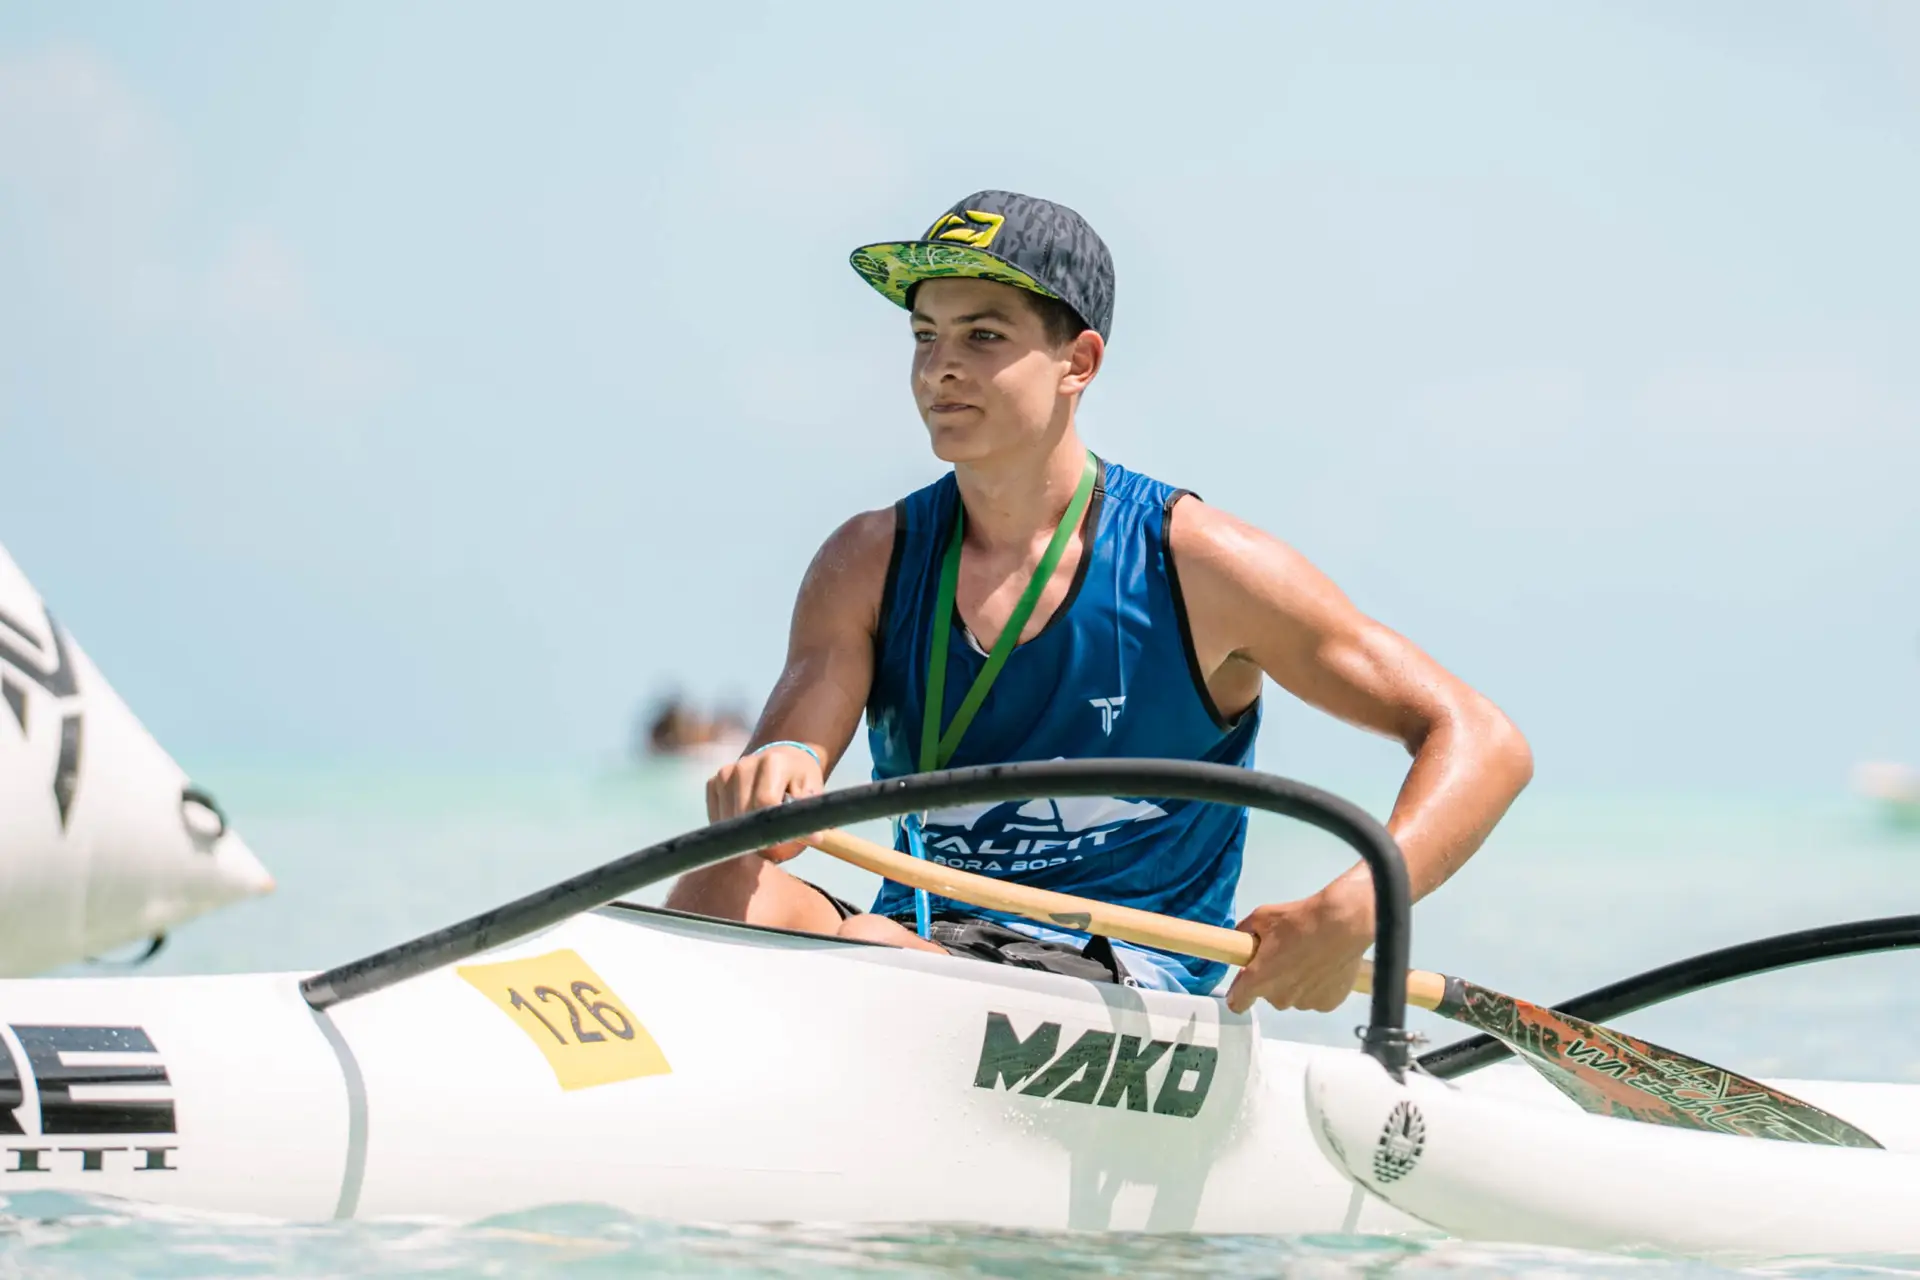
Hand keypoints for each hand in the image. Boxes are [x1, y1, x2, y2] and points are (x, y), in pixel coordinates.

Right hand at [705, 744, 824, 861]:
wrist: (783, 760)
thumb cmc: (800, 781)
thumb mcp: (814, 794)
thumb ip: (809, 815)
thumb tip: (814, 838)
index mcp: (773, 762)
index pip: (765, 803)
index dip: (774, 828)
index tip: (783, 843)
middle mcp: (744, 765)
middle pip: (743, 815)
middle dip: (757, 837)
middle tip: (774, 846)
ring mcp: (726, 774)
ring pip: (728, 820)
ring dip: (743, 835)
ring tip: (763, 831)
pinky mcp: (713, 783)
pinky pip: (716, 817)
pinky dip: (731, 828)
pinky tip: (747, 823)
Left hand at [1225, 888, 1372, 1014]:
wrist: (1342, 924)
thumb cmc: (1298, 920)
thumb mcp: (1262, 917)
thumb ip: (1244, 932)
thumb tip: (1239, 940)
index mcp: (1259, 980)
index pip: (1238, 1002)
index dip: (1239, 993)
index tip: (1245, 982)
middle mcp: (1280, 998)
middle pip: (1269, 994)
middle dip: (1272, 978)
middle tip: (1285, 954)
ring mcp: (1306, 1003)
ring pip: (1294, 996)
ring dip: (1296, 983)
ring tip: (1309, 957)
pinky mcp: (1328, 1004)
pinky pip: (1316, 997)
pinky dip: (1318, 986)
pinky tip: (1324, 966)